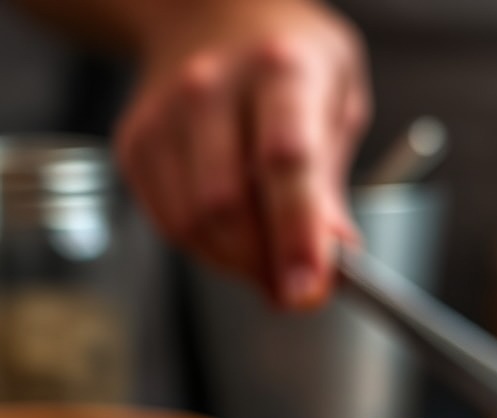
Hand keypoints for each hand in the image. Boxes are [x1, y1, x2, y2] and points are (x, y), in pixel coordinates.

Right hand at [115, 0, 370, 307]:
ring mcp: (165, 114)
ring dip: (238, 264)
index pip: (284, 162)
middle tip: (297, 290)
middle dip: (265, 266)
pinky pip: (171, 224)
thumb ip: (333, 184)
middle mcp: (211, 85)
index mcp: (280, 71)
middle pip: (228, 204)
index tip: (309, 289)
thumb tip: (336, 255)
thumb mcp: (339, 105)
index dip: (297, 235)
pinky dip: (209, 250)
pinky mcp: (137, 144)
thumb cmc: (292, 67)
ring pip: (194, 223)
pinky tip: (236, 236)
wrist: (215, 16)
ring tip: (270, 260)